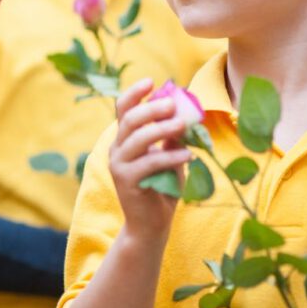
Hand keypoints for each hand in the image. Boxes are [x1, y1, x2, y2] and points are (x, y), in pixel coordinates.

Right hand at [110, 78, 192, 243]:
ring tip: (184, 124)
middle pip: (130, 120)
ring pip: (138, 138)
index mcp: (124, 140)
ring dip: (162, 128)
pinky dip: (170, 157)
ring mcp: (119, 165)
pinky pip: (150, 163)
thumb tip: (186, 112)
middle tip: (174, 104)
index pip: (123, 109)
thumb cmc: (162, 189)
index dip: (135, 93)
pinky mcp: (127, 182)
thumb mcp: (169, 157)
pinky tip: (189, 156)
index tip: (152, 81)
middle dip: (153, 108)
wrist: (151, 226)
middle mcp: (117, 149)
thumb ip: (172, 137)